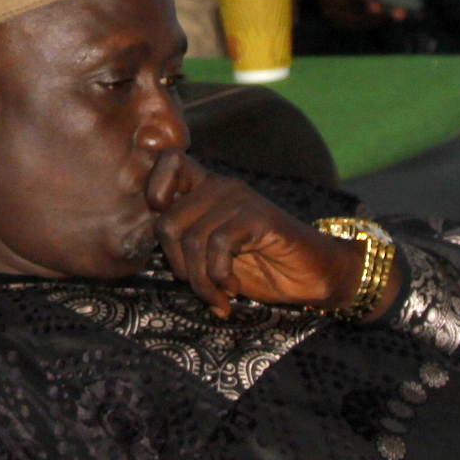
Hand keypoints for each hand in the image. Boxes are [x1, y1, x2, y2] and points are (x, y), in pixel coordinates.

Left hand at [145, 152, 393, 318]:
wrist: (313, 277)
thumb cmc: (262, 267)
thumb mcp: (214, 256)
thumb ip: (186, 244)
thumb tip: (146, 250)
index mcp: (207, 190)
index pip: (169, 162)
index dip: (155, 190)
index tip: (169, 233)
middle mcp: (221, 187)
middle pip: (168, 221)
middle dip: (179, 266)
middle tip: (201, 288)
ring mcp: (240, 200)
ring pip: (193, 239)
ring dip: (201, 281)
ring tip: (218, 296)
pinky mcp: (258, 217)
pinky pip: (218, 245)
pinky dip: (218, 277)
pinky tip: (231, 290)